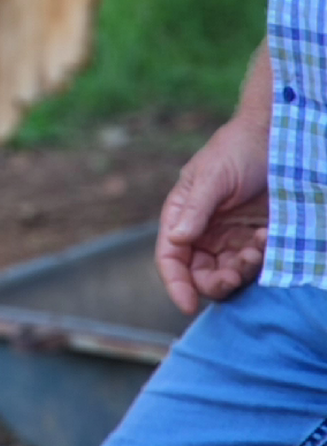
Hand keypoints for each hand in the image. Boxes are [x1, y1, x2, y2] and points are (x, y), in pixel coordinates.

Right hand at [157, 114, 269, 314]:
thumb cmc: (235, 151)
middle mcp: (201, 233)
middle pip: (198, 275)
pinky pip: (251, 266)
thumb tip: (176, 241)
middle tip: (235, 276)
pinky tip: (265, 238)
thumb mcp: (212, 177)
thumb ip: (194, 210)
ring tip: (256, 248)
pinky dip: (258, 261)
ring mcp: (228, 239)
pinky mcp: (253, 241)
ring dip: (240, 271)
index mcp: (181, 216)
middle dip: (215, 282)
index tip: (188, 305)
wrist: (275, 141)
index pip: (170, 258)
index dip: (175, 284)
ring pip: (226, 275)